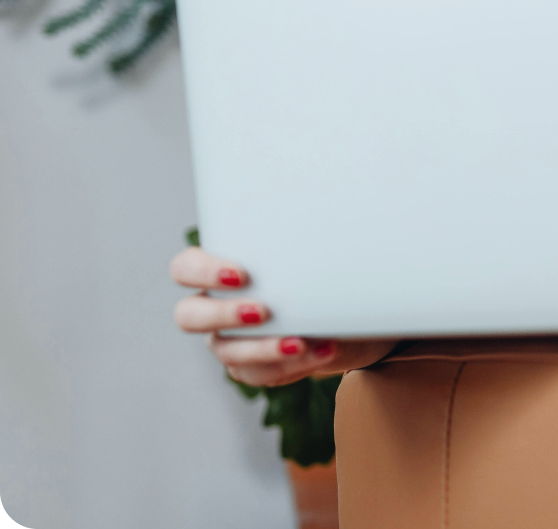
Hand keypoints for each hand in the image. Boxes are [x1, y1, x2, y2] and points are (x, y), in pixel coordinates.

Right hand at [170, 247, 396, 386]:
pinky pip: (262, 374)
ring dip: (263, 347)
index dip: (203, 271)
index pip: (185, 268)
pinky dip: (292, 365)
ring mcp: (230, 341)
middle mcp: (214, 308)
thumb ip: (305, 234)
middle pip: (188, 316)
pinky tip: (324, 349)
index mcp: (219, 271)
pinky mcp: (254, 369)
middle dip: (223, 315)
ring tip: (300, 341)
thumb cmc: (321, 269)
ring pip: (226, 351)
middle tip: (262, 311)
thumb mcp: (314, 246)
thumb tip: (333, 206)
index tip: (241, 274)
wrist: (348, 309)